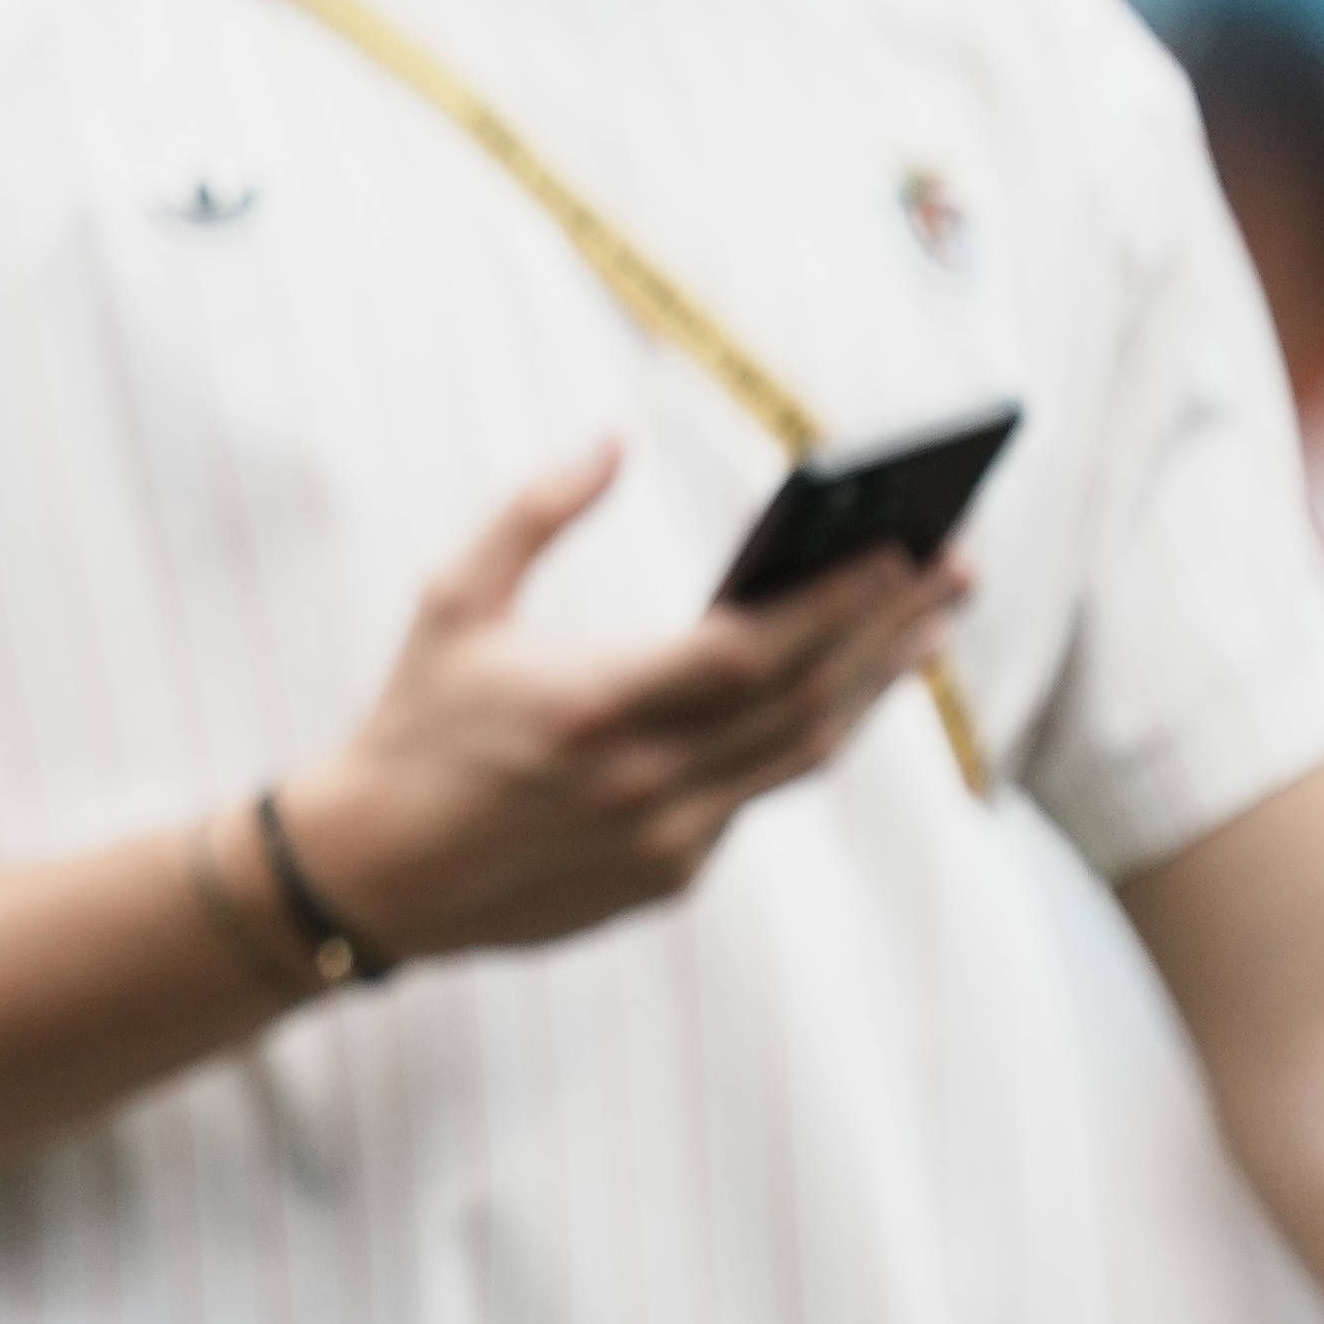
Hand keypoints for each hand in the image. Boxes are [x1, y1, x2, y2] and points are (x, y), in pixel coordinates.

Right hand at [278, 444, 969, 963]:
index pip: (753, 652)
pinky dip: (798, 739)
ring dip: (871, 689)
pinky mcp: (668, 880)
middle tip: (954, 572)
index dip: (838, 603)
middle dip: (890, 632)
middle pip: (806, 702)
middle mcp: (644, 782)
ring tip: (926, 631)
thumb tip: (610, 442)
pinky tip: (830, 693)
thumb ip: (532, 514)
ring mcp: (665, 841)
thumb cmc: (410, 726)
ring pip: (802, 757)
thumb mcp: (452, 602)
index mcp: (593, 706)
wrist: (370, 877)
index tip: (902, 550)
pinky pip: (753, 797)